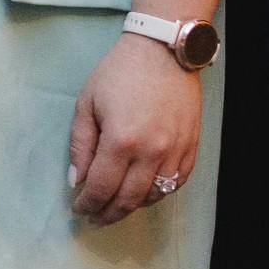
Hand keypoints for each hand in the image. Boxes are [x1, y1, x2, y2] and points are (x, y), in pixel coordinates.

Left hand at [67, 34, 200, 225]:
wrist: (163, 51)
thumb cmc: (120, 72)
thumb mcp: (87, 103)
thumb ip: (80, 145)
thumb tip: (77, 180)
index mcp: (121, 140)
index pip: (101, 187)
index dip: (88, 204)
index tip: (79, 208)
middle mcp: (151, 151)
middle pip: (128, 199)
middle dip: (107, 214)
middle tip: (95, 218)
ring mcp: (175, 151)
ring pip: (154, 196)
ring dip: (132, 207)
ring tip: (116, 207)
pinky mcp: (191, 147)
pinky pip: (176, 183)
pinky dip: (159, 193)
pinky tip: (144, 193)